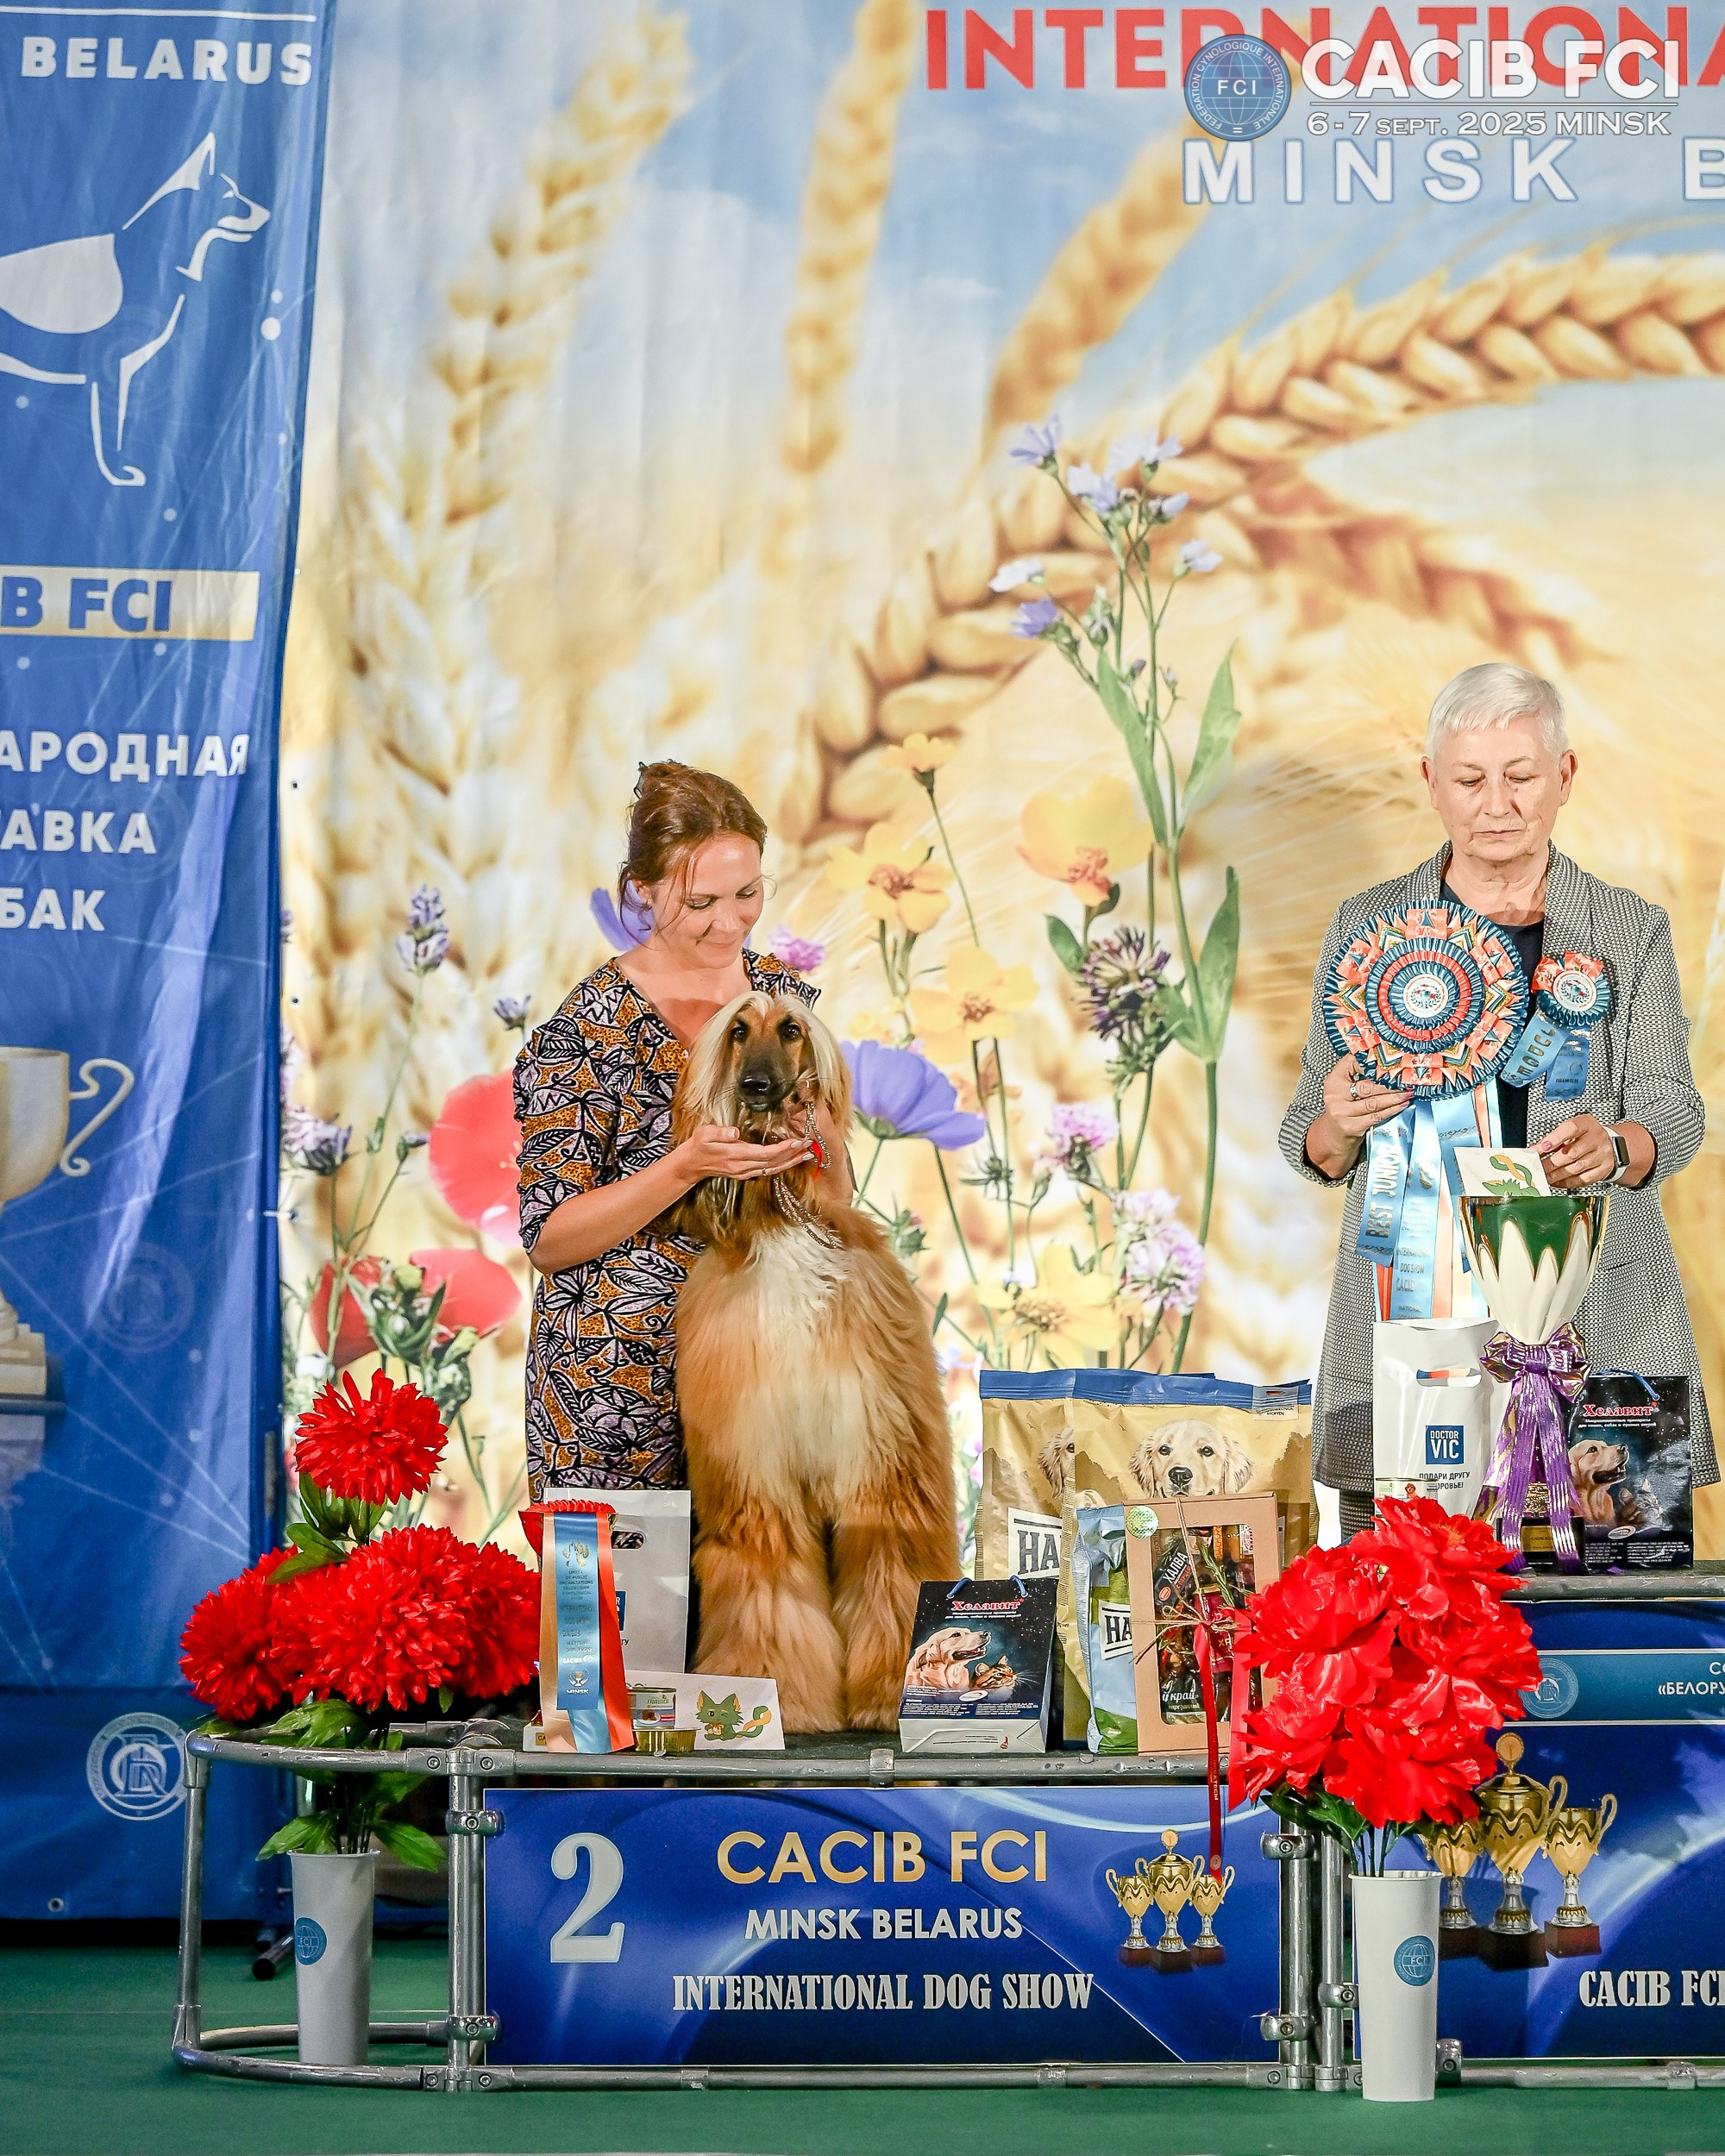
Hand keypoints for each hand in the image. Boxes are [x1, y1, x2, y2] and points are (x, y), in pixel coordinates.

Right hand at [674, 1124, 811, 1188]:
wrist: (692, 1164)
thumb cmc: (699, 1145)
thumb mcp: (704, 1134)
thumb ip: (720, 1133)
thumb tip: (734, 1132)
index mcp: (736, 1156)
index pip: (765, 1153)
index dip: (783, 1148)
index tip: (797, 1141)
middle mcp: (743, 1167)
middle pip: (774, 1162)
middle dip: (793, 1154)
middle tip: (810, 1145)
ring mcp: (745, 1172)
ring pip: (773, 1168)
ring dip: (791, 1162)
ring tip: (807, 1154)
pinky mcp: (745, 1173)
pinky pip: (768, 1169)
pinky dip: (782, 1164)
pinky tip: (791, 1159)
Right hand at [1320, 1054, 1411, 1140]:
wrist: (1334, 1131)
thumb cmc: (1343, 1105)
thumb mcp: (1343, 1085)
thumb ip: (1358, 1073)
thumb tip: (1385, 1064)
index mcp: (1333, 1080)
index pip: (1353, 1064)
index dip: (1373, 1063)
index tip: (1391, 1063)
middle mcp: (1335, 1096)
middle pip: (1367, 1086)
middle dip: (1389, 1085)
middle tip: (1405, 1082)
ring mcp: (1342, 1112)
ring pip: (1374, 1103)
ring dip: (1394, 1098)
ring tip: (1406, 1094)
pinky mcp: (1351, 1126)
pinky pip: (1376, 1117)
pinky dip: (1391, 1110)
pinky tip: (1400, 1106)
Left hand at [1538, 1114, 1616, 1188]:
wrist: (1610, 1144)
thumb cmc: (1585, 1136)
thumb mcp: (1570, 1131)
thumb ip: (1552, 1139)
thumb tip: (1535, 1150)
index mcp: (1587, 1124)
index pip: (1571, 1128)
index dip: (1555, 1138)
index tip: (1540, 1148)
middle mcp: (1597, 1139)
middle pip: (1572, 1153)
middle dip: (1551, 1162)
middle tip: (1538, 1168)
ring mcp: (1602, 1155)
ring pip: (1577, 1168)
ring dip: (1556, 1175)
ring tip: (1544, 1176)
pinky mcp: (1603, 1169)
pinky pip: (1583, 1179)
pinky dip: (1567, 1182)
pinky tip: (1557, 1181)